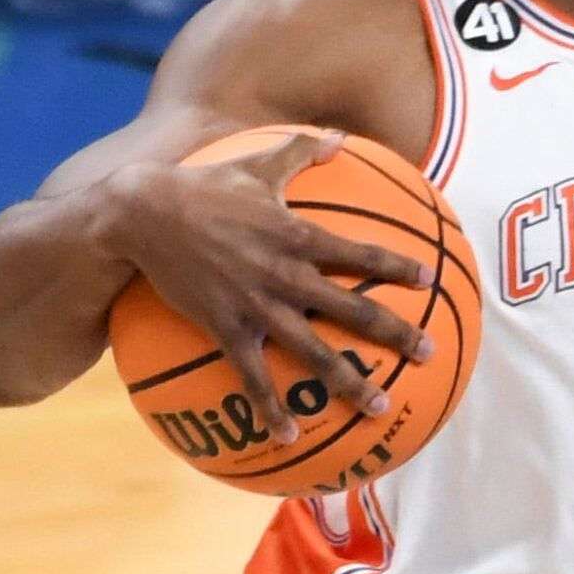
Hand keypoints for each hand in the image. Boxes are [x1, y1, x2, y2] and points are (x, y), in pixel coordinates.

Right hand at [115, 129, 435, 442]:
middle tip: (429, 353)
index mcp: (298, 234)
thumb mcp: (257, 161)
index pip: (360, 253)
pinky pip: (254, 378)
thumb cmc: (205, 185)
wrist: (144, 214)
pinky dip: (272, 409)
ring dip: (349, 382)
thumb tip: (335, 136)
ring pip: (313, 352)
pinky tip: (291, 437)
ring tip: (379, 407)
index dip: (397, 267)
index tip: (430, 281)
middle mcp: (285, 274)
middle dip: (395, 333)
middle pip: (352, 309)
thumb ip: (301, 151)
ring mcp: (256, 306)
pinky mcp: (225, 329)